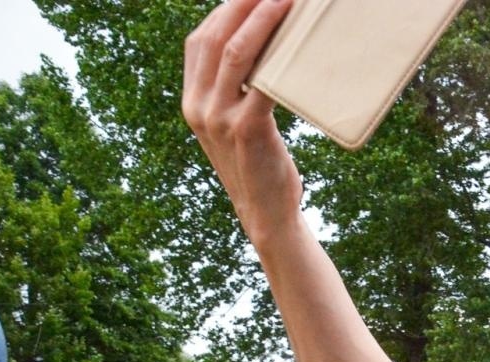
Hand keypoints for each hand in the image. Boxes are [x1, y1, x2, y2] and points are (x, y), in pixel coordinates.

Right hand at [182, 0, 305, 239]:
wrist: (265, 213)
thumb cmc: (259, 164)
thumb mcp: (234, 123)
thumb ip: (236, 90)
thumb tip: (263, 48)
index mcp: (191, 100)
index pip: (200, 41)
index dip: (224, 10)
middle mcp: (198, 106)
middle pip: (215, 37)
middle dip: (243, 3)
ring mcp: (219, 119)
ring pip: (237, 53)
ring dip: (263, 19)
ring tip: (287, 0)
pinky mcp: (247, 130)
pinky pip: (262, 82)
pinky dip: (280, 57)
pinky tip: (297, 43)